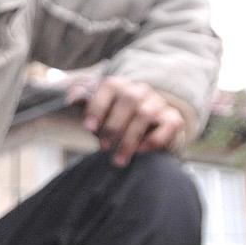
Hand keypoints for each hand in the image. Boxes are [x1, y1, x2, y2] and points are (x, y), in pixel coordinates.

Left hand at [69, 75, 184, 166]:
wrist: (145, 130)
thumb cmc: (113, 120)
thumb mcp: (95, 111)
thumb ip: (83, 102)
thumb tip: (72, 99)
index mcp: (120, 85)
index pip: (110, 86)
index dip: (98, 106)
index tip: (89, 128)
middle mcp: (141, 90)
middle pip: (129, 100)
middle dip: (114, 126)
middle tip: (104, 147)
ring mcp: (158, 102)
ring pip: (146, 114)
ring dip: (130, 139)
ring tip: (118, 159)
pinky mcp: (173, 118)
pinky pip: (169, 125)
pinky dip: (154, 139)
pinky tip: (140, 151)